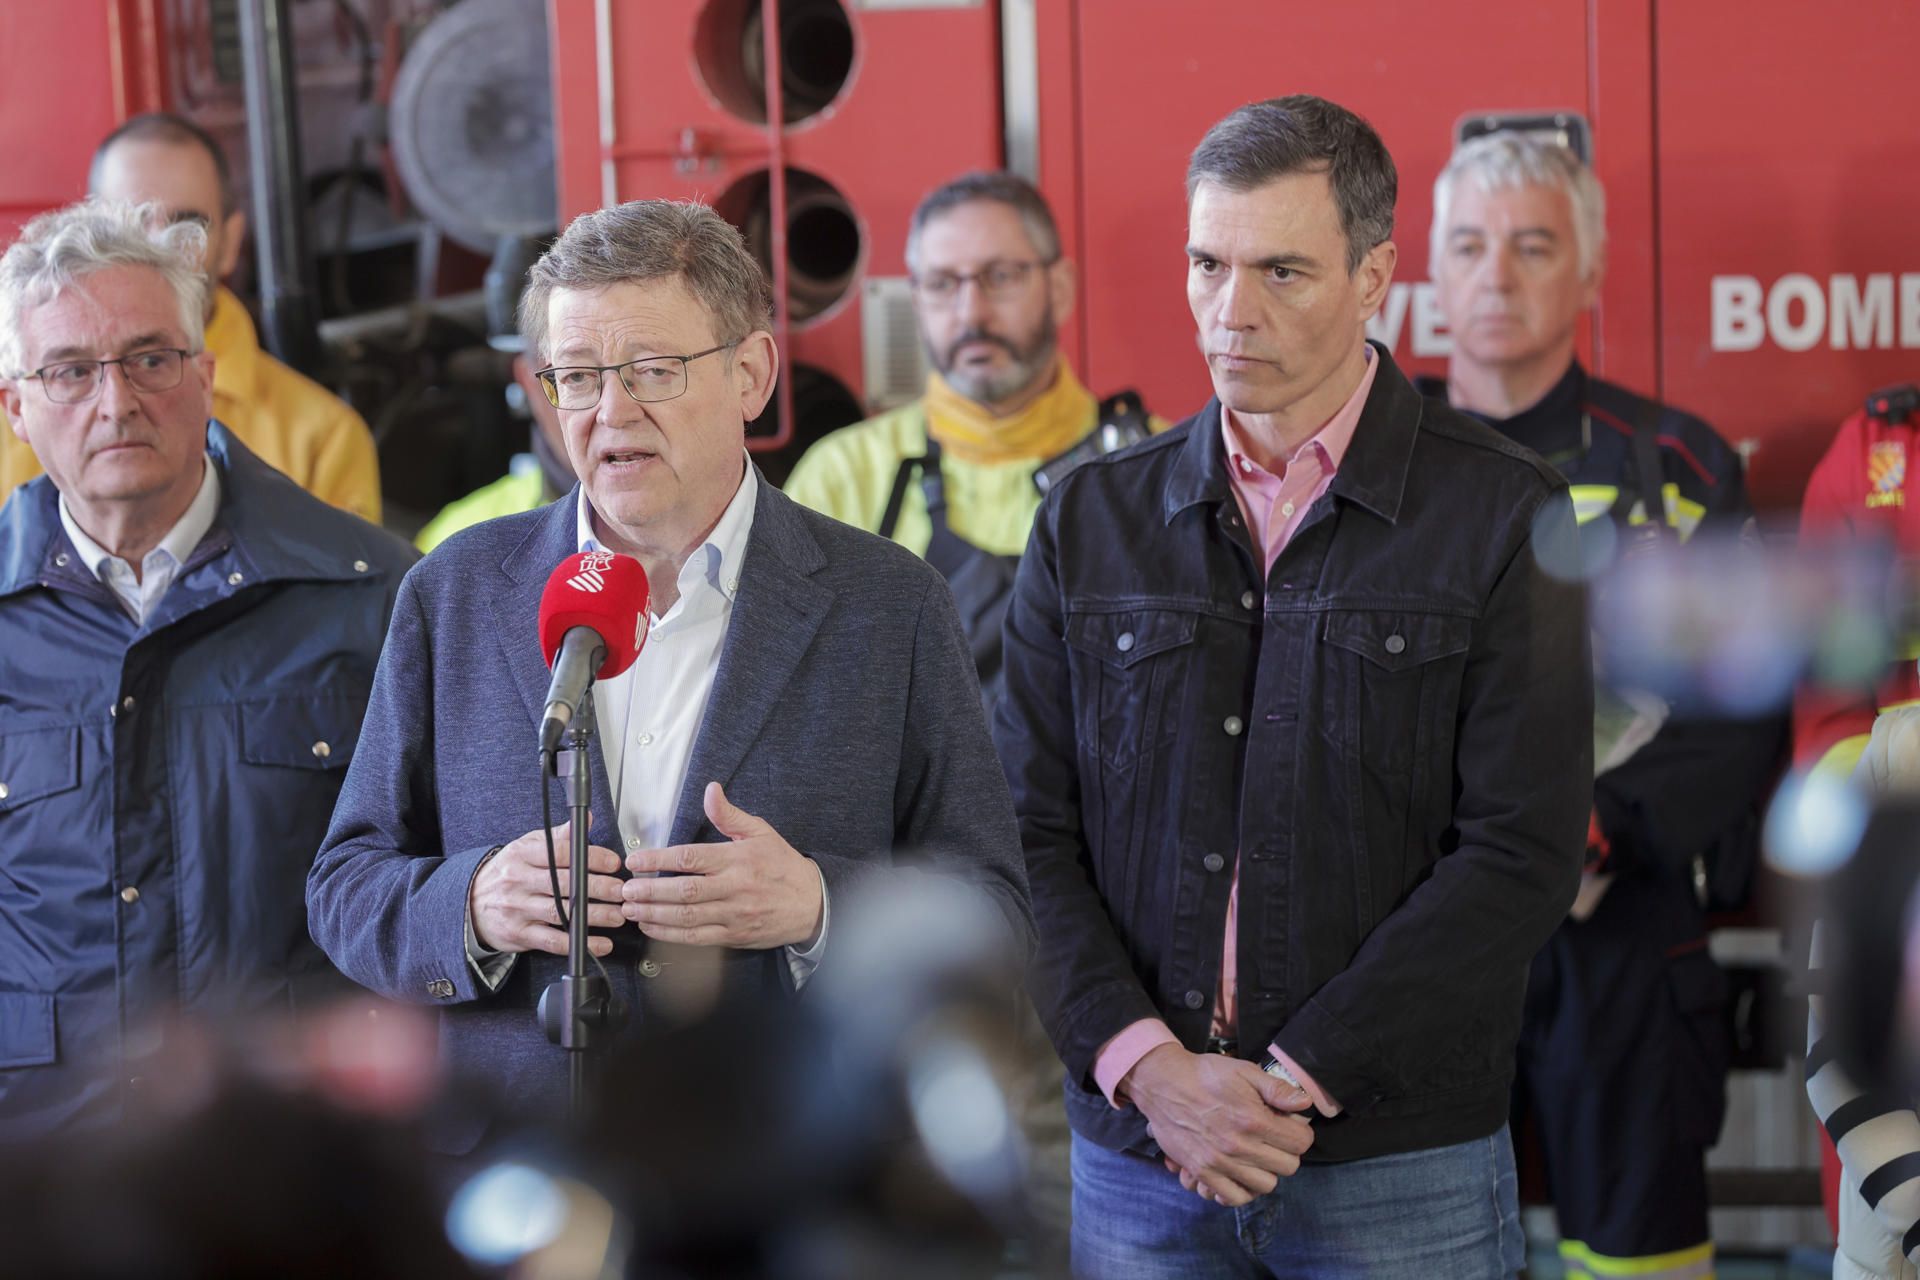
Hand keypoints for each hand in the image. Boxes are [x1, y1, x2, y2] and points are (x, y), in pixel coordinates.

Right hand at [469, 818, 624, 956]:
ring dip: (594, 915)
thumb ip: (557, 837)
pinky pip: (554, 941)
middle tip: (621, 891)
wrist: (469, 903)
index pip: (560, 853)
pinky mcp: (519, 934)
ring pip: (562, 913)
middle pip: (565, 884)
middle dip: (598, 888)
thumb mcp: (525, 847)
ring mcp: (518, 909)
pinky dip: (580, 943)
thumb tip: (586, 820)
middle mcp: (519, 881)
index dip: (590, 857)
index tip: (613, 863)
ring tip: (618, 916)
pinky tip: (600, 943)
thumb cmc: (506, 873)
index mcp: (522, 855)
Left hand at [621, 783, 823, 948]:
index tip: (635, 860)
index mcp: (737, 859)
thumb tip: (711, 790)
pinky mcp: (733, 935)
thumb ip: (729, 814)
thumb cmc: (783, 866)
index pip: (691, 858)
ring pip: (687, 918)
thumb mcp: (760, 832)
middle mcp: (734, 887)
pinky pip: (697, 938)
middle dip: (650, 891)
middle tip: (625, 890)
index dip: (659, 859)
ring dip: (655, 914)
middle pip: (685, 891)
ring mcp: (733, 914)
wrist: (812, 904)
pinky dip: (670, 935)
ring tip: (630, 909)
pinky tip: (651, 927)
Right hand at [1123, 1044, 1314, 1205]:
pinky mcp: (1202, 1172)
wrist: (1163, 1084)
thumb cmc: (1205, 1074)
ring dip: (1266, 1171)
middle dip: (1286, 1152)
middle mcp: (1240, 1146)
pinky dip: (1242, 1190)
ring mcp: (1220, 1163)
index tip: (1289, 1126)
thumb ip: (1277, 1089)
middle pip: (1288, 1166)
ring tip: (1257, 1155)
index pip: (1301, 1142)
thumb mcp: (1244, 1070)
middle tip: (1273, 1140)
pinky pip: (1234, 1197)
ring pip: (1265, 1185)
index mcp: (1254, 1119)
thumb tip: (1305, 1103)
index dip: (1300, 1132)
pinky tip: (1240, 1173)